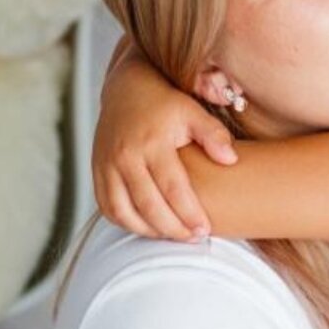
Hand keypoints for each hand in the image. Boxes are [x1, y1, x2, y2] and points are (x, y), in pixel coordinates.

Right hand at [93, 45, 236, 239]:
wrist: (126, 90)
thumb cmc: (166, 103)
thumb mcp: (193, 112)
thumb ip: (213, 134)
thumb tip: (231, 160)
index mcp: (151, 143)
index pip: (172, 187)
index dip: (189, 213)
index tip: (205, 229)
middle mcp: (125, 156)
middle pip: (148, 205)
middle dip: (173, 228)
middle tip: (194, 238)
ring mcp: (106, 166)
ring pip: (124, 212)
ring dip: (149, 230)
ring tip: (174, 235)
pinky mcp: (97, 172)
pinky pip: (108, 208)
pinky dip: (127, 222)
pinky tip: (150, 227)